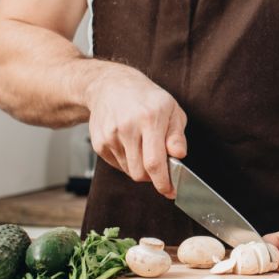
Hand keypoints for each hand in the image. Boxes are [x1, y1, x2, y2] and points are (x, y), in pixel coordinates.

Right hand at [84, 64, 186, 197]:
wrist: (111, 86)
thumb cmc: (147, 98)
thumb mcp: (172, 110)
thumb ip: (177, 135)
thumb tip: (179, 155)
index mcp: (150, 119)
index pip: (155, 162)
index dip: (163, 182)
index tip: (171, 191)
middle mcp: (128, 129)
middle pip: (140, 173)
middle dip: (154, 178)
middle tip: (162, 169)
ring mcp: (110, 137)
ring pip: (129, 171)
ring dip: (141, 169)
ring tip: (146, 149)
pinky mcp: (99, 144)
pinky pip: (118, 165)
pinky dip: (129, 163)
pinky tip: (132, 145)